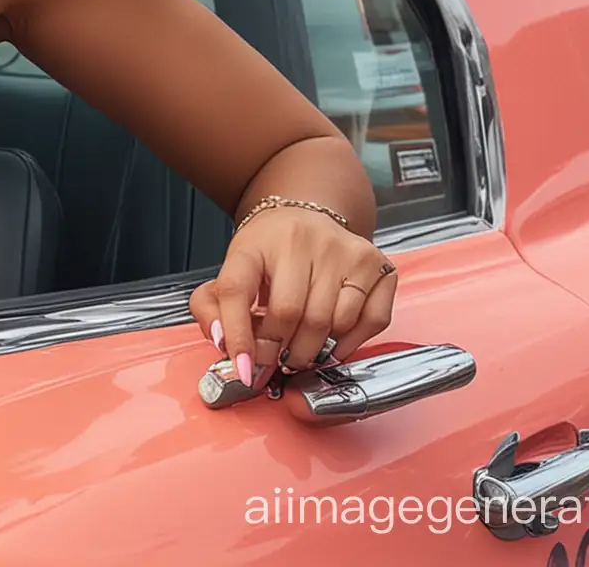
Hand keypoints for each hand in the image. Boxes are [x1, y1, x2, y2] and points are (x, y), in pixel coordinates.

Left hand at [188, 206, 396, 387]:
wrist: (303, 219)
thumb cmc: (266, 256)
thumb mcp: (230, 273)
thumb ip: (211, 309)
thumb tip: (224, 344)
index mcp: (253, 243)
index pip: (236, 290)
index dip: (237, 335)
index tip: (243, 369)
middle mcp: (300, 239)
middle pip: (290, 313)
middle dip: (280, 351)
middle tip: (276, 361)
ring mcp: (343, 249)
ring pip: (332, 321)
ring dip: (315, 351)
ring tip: (301, 349)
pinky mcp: (376, 263)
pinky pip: (371, 320)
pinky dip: (351, 343)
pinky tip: (333, 340)